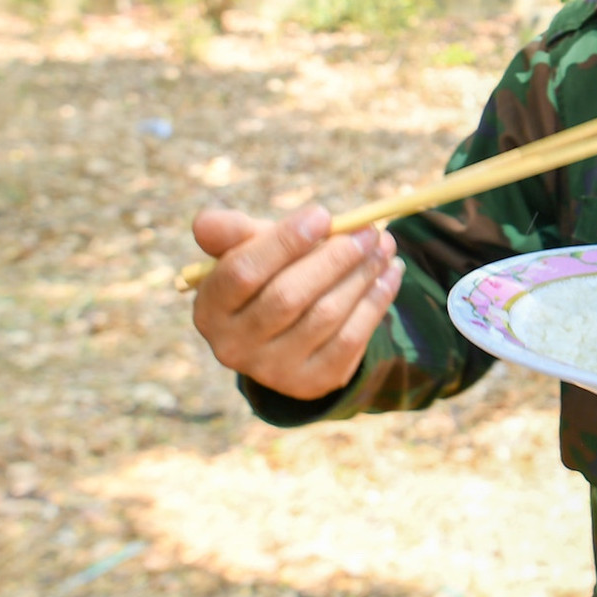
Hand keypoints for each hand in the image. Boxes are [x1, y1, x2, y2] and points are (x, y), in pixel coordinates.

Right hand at [191, 202, 404, 400]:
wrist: (288, 333)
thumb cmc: (268, 276)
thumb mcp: (249, 250)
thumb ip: (233, 232)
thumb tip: (205, 223)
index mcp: (211, 308)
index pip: (242, 273)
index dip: (284, 242)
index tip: (323, 214)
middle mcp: (233, 347)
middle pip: (288, 297)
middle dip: (334, 258)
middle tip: (369, 230)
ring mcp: (272, 370)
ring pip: (324, 316)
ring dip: (362, 276)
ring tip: (384, 247)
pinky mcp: (309, 382)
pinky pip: (350, 340)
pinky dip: (375, 302)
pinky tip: (390, 276)